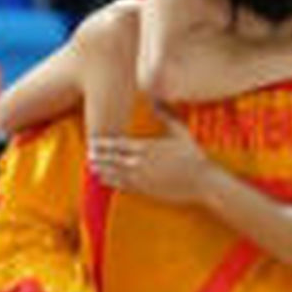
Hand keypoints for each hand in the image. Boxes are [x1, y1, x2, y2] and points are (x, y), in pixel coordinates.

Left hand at [88, 111, 208, 203]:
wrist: (203, 182)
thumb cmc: (193, 156)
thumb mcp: (181, 132)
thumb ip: (165, 115)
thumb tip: (155, 100)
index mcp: (146, 148)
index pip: (116, 145)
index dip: (102, 144)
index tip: (92, 142)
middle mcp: (139, 164)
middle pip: (111, 160)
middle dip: (98, 158)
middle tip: (88, 154)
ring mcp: (141, 179)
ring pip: (114, 175)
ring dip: (101, 171)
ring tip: (92, 168)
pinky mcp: (145, 191)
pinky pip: (123, 187)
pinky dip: (112, 183)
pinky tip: (104, 181)